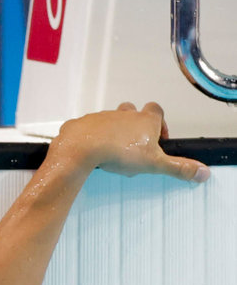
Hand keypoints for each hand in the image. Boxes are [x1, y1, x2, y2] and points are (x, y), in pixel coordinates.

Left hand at [53, 102, 209, 181]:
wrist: (81, 148)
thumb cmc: (118, 152)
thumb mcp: (154, 164)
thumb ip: (178, 168)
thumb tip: (202, 173)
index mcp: (144, 120)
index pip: (157, 111)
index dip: (160, 123)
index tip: (159, 138)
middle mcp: (123, 114)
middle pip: (132, 112)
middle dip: (135, 125)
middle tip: (134, 145)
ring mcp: (101, 117)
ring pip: (109, 119)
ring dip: (112, 131)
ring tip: (112, 151)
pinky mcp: (81, 123)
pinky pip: (87, 128)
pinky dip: (90, 136)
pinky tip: (89, 150)